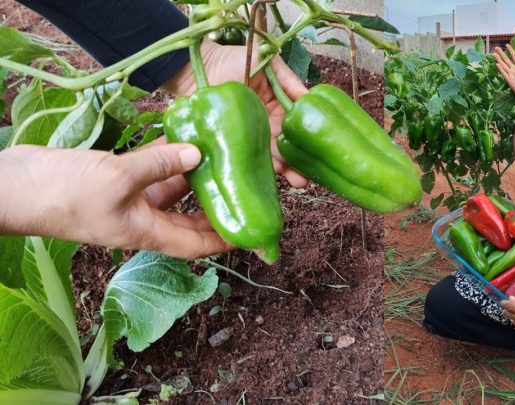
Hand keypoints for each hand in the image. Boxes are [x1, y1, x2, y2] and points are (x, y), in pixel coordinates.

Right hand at [0, 142, 232, 258]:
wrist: (15, 186)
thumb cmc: (65, 194)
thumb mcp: (118, 178)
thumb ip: (160, 165)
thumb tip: (197, 154)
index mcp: (146, 232)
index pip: (196, 244)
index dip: (224, 240)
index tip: (249, 230)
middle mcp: (141, 220)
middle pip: (187, 218)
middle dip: (214, 205)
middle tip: (241, 186)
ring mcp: (127, 200)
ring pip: (169, 191)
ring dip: (191, 175)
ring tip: (220, 156)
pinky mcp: (113, 180)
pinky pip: (149, 171)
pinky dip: (164, 158)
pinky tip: (181, 139)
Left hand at [165, 40, 308, 187]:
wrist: (200, 66)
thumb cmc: (234, 60)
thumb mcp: (268, 63)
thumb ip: (289, 80)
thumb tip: (310, 98)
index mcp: (277, 110)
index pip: (295, 130)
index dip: (305, 144)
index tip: (316, 156)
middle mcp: (266, 126)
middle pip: (285, 150)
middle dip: (296, 166)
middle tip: (303, 181)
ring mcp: (248, 137)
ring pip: (269, 158)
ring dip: (282, 172)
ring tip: (294, 183)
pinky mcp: (231, 144)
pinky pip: (245, 159)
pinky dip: (254, 171)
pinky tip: (265, 181)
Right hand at [492, 44, 514, 100]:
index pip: (514, 56)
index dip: (511, 51)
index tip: (507, 45)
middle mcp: (514, 69)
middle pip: (506, 60)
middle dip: (501, 53)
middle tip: (496, 47)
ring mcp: (511, 74)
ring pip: (503, 65)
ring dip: (498, 60)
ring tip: (494, 54)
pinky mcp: (509, 80)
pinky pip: (504, 73)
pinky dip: (501, 69)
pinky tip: (497, 64)